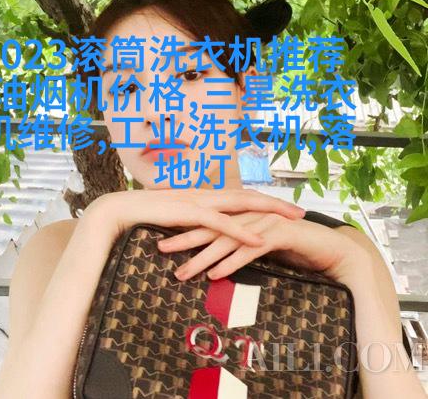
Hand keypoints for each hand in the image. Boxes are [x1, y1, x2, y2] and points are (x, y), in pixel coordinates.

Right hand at [85, 188, 305, 248]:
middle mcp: (206, 194)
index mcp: (205, 196)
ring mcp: (199, 201)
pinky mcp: (189, 213)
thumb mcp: (175, 220)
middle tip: (302, 212)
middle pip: (249, 196)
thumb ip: (192, 225)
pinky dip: (241, 230)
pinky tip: (258, 239)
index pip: (241, 196)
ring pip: (242, 204)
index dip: (264, 202)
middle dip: (277, 204)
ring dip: (269, 212)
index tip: (284, 209)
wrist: (121, 209)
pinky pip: (220, 222)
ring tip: (292, 220)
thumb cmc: (147, 216)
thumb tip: (204, 236)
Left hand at [158, 212, 365, 286]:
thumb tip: (217, 258)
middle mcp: (251, 215)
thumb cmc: (293, 247)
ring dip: (203, 256)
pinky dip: (232, 261)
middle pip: (212, 226)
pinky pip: (251, 249)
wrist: (328, 246)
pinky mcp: (279, 234)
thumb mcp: (261, 245)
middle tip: (160, 249)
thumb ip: (240, 245)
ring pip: (228, 239)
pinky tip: (216, 274)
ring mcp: (264, 222)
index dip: (185, 228)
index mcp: (244, 214)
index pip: (209, 221)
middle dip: (185, 239)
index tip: (163, 238)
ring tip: (183, 272)